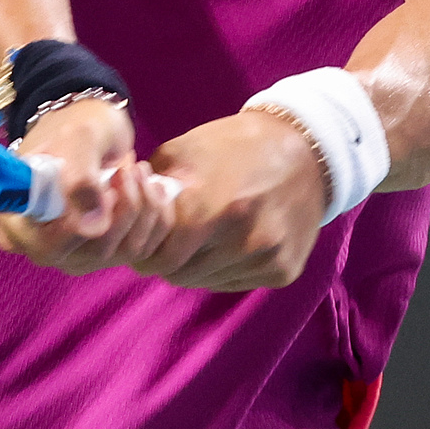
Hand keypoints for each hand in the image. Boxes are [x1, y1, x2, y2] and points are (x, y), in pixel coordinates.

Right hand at [0, 98, 175, 273]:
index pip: (48, 245)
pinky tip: (148, 186)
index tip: (105, 185)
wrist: (93, 127)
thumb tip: (92, 224)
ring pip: (123, 251)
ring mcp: (76, 253)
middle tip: (126, 169)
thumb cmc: (74, 126)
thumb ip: (79, 177)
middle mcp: (43, 245)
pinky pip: (145, 247)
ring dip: (143, 206)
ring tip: (138, 170)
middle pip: (91, 253)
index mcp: (18, 219)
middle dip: (122, 208)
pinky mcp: (108, 251)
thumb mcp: (76, 139)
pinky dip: (156, 213)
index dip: (80, 224)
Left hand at [135, 111, 327, 291]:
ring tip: (203, 234)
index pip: (157, 258)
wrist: (307, 149)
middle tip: (172, 236)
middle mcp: (242, 239)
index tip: (147, 235)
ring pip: (205, 282)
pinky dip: (224, 268)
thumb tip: (122, 217)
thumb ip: (148, 189)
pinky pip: (235, 283)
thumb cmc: (236, 145)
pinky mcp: (284, 271)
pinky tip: (231, 240)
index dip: (145, 247)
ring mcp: (266, 258)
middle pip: (179, 274)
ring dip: (195, 264)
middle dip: (167, 257)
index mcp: (211, 207)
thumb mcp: (183, 151)